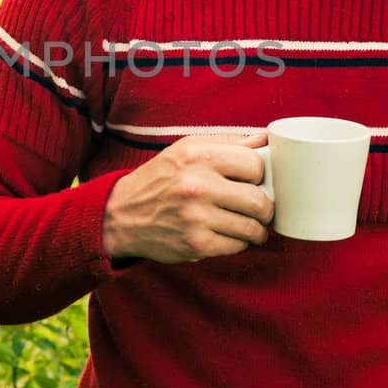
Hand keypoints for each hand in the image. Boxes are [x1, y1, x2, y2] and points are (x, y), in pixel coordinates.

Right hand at [101, 133, 273, 262]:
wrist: (122, 214)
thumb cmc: (159, 179)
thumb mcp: (186, 149)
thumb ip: (227, 143)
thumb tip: (265, 140)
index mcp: (198, 155)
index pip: (255, 165)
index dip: (258, 175)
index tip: (253, 182)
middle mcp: (198, 185)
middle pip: (259, 201)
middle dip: (265, 208)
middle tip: (259, 209)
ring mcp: (197, 216)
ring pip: (252, 228)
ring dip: (255, 229)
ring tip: (248, 225)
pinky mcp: (196, 243)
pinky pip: (237, 247)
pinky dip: (238, 243)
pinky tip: (228, 235)